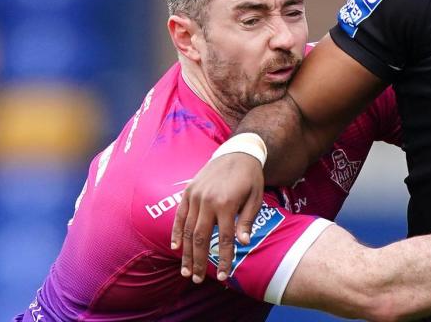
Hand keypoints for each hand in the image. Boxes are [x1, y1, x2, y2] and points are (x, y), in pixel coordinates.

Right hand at [171, 153, 264, 282]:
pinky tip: (174, 248)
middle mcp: (207, 201)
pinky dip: (175, 232)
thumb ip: (246, 221)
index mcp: (227, 204)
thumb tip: (242, 243)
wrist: (238, 152)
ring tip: (185, 271)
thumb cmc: (250, 177)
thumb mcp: (256, 198)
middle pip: (200, 238)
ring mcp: (195, 196)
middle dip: (198, 262)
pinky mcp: (188, 192)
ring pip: (187, 230)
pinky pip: (179, 216)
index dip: (223, 259)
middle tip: (197, 280)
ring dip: (185, 253)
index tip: (222, 276)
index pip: (224, 238)